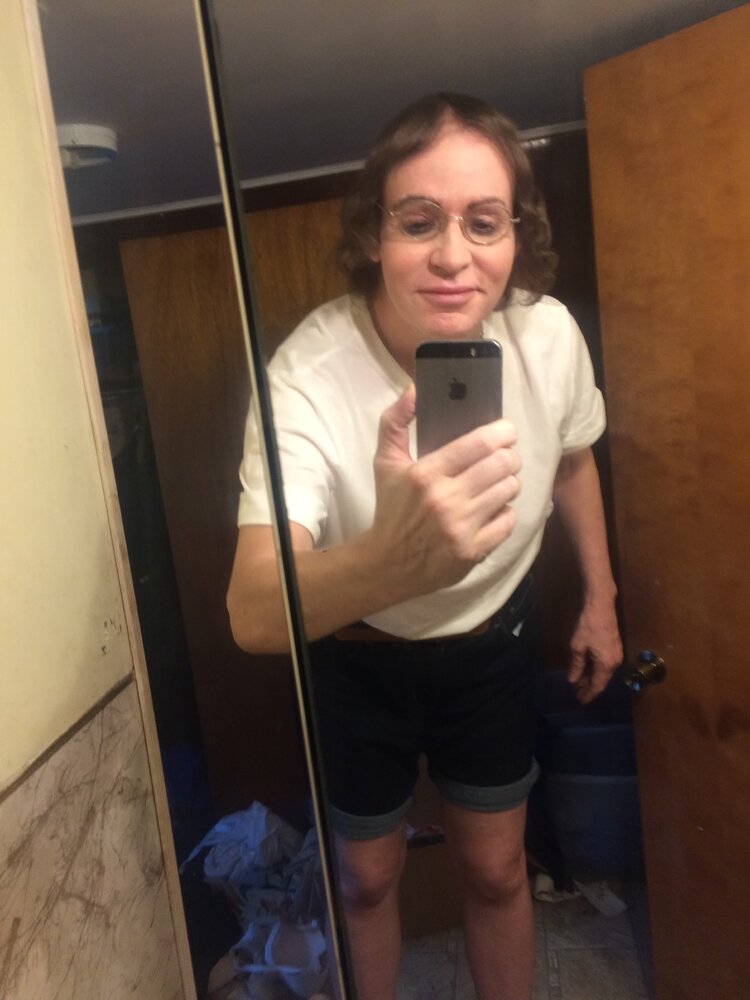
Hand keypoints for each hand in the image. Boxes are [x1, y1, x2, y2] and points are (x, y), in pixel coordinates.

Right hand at [363, 384, 520, 597]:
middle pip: (502, 465)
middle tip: (504, 457)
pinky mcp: (473, 551)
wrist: (388, 565)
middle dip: (509, 456)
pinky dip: (504, 513)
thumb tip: (413, 389)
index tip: (506, 431)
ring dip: (508, 483)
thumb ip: (394, 421)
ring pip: (509, 490)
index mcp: (425, 473)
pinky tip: (492, 510)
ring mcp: (461, 528)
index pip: (478, 444)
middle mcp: (445, 500)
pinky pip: (508, 521)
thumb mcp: (385, 463)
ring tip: (497, 483)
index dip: (501, 432)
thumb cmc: (391, 509)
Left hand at [567, 599, 623, 703]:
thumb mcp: (578, 647)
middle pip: (602, 681)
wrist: (601, 606)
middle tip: (577, 695)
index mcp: (606, 664)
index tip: (580, 701)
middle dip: (589, 688)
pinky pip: (605, 665)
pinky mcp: (615, 648)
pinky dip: (596, 670)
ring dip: (592, 679)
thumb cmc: (588, 626)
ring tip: (579, 684)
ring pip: (604, 673)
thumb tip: (573, 680)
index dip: (589, 694)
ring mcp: (616, 655)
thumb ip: (576, 665)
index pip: (597, 685)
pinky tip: (587, 670)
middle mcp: (615, 663)